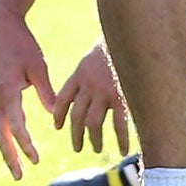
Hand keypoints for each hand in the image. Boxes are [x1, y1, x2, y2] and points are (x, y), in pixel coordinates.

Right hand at [0, 5, 56, 180]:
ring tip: (14, 164)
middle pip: (0, 133)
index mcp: (6, 91)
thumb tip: (54, 114)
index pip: (16, 126)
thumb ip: (46, 92)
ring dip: (5, 145)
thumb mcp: (38, 67)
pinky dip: (2, 131)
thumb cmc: (22, 43)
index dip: (26, 145)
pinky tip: (9, 140)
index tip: (36, 160)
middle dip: (9, 156)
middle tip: (18, 176)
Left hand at [43, 40, 129, 156]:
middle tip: (77, 147)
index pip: (63, 99)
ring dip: (93, 139)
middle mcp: (88, 85)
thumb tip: (87, 87)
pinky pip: (119, 124)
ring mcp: (103, 92)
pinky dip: (120, 139)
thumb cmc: (113, 46)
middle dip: (75, 134)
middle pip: (76, 116)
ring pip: (93, 123)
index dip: (58, 114)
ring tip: (95, 149)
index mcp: (79, 75)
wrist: (128, 35)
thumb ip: (88, 74)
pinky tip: (122, 149)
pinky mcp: (121, 97)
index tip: (57, 127)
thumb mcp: (94, 57)